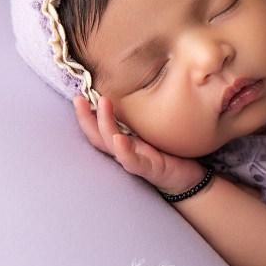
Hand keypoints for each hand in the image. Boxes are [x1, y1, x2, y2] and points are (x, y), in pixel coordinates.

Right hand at [73, 95, 206, 193]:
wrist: (188, 177)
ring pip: (112, 145)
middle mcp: (124, 151)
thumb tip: (135, 88)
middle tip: (79, 98)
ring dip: (105, 125)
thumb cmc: (169, 152)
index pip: (98, 128)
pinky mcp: (149, 169)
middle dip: (86, 118)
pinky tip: (119, 139)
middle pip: (97, 137)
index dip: (85, 114)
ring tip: (103, 103)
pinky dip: (124, 151)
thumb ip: (140, 117)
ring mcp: (135, 161)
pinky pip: (133, 162)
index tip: (78, 96)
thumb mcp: (152, 131)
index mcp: (123, 140)